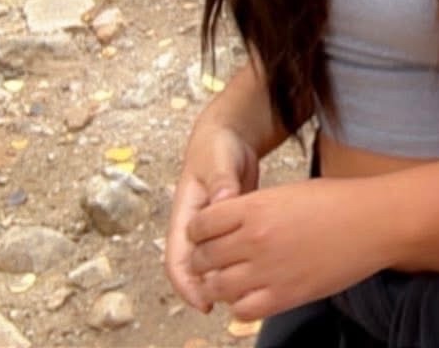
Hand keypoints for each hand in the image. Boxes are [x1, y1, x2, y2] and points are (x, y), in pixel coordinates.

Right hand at [164, 121, 260, 312]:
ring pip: (214, 265)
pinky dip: (241, 265)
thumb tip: (224, 200)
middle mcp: (195, 228)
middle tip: (235, 304)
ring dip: (226, 281)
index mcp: (185, 215)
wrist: (229, 135)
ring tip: (249, 294)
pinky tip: (260, 274)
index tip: (203, 303)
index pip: (177, 259)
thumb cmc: (218, 146)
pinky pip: (232, 253)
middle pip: (195, 270)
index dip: (186, 285)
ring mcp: (213, 230)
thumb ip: (221, 180)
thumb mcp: (218, 159)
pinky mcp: (231, 228)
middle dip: (209, 291)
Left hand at [187, 179, 388, 321]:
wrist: (376, 222)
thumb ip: (254, 208)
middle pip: (203, 258)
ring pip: (217, 287)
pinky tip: (251, 294)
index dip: (199, 232)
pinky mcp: (285, 296)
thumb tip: (228, 225)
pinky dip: (240, 305)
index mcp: (254, 207)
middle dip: (204, 260)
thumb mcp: (288, 193)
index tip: (205, 236)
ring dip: (218, 285)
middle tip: (214, 261)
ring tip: (230, 279)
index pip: (199, 225)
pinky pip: (242, 310)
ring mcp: (268, 271)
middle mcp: (254, 240)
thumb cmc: (338, 202)